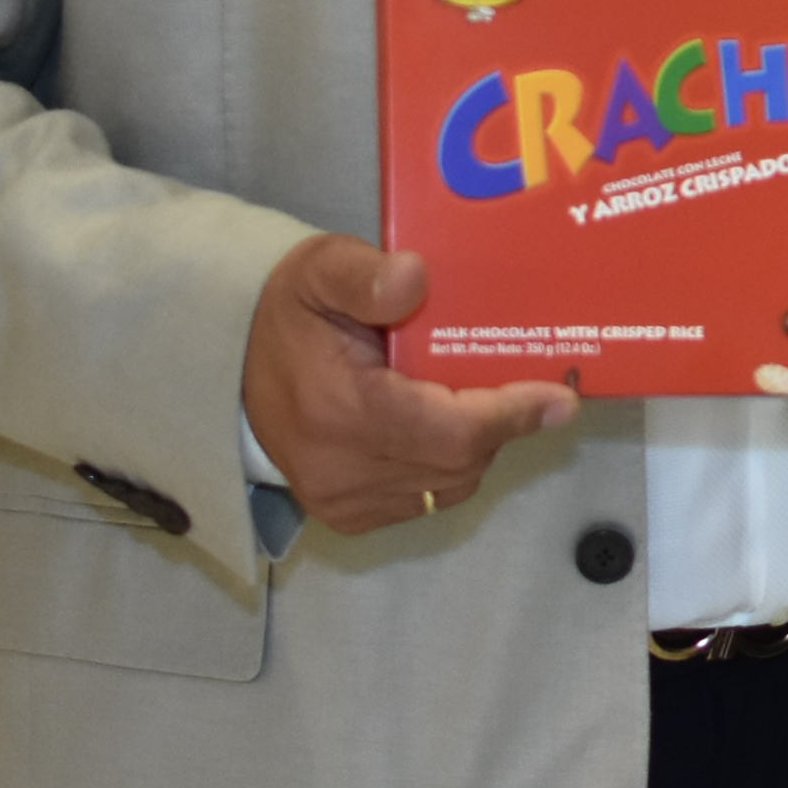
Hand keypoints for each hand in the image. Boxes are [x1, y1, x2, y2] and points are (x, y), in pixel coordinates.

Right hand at [242, 233, 579, 531]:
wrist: (228, 365)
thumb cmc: (288, 312)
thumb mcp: (320, 271)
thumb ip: (367, 275)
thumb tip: (418, 278)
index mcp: (342, 412)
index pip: (451, 432)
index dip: (511, 415)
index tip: (559, 397)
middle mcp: (343, 471)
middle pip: (459, 463)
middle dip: (501, 425)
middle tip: (532, 387)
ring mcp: (343, 502)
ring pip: (447, 486)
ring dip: (477, 447)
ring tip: (488, 401)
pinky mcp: (345, 516)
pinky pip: (423, 499)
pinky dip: (446, 466)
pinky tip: (447, 426)